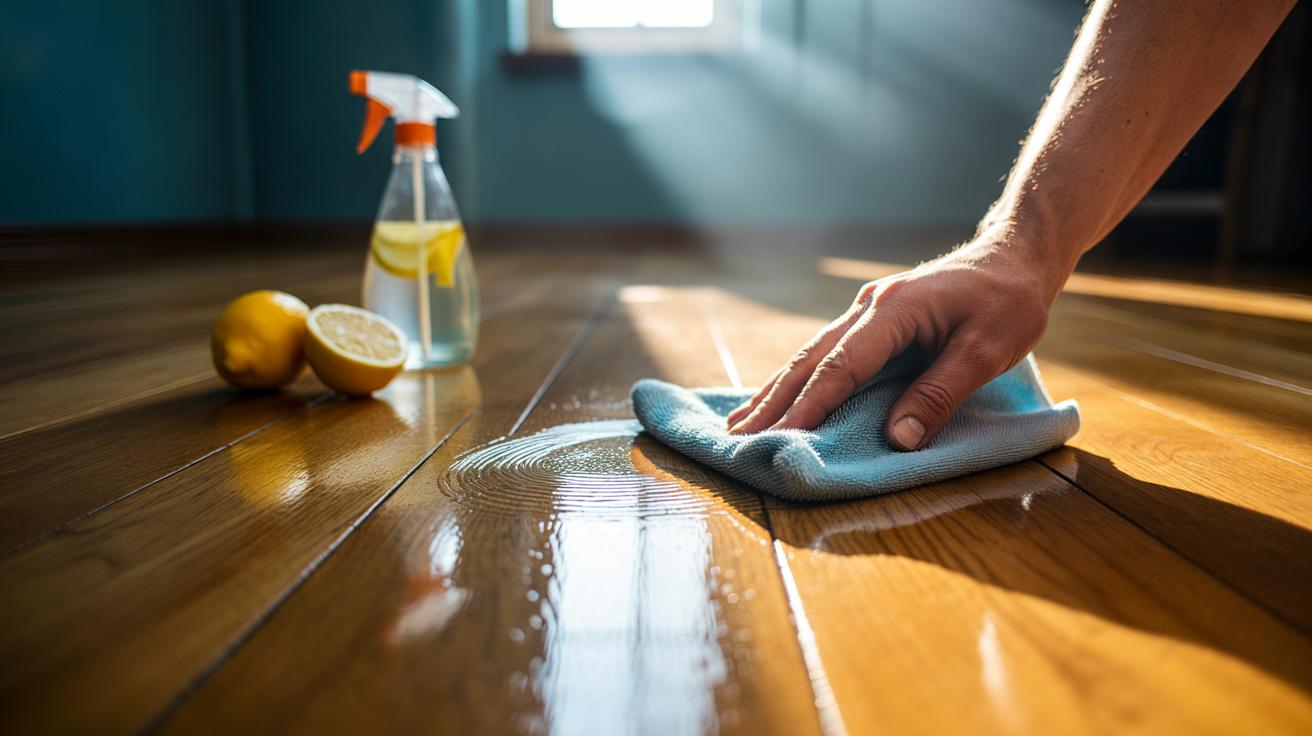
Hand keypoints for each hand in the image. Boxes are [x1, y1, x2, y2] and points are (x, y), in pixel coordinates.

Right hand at [726, 236, 1062, 449]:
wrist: (1015, 257)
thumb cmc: (1008, 303)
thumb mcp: (988, 351)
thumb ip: (940, 393)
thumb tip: (899, 439)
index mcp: (894, 310)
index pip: (842, 366)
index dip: (811, 406)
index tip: (782, 438)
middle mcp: (868, 307)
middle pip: (810, 360)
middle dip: (773, 402)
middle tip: (737, 440)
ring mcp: (866, 311)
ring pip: (810, 355)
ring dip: (776, 392)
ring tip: (741, 424)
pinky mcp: (871, 321)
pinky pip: (825, 354)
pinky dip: (798, 380)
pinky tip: (778, 398)